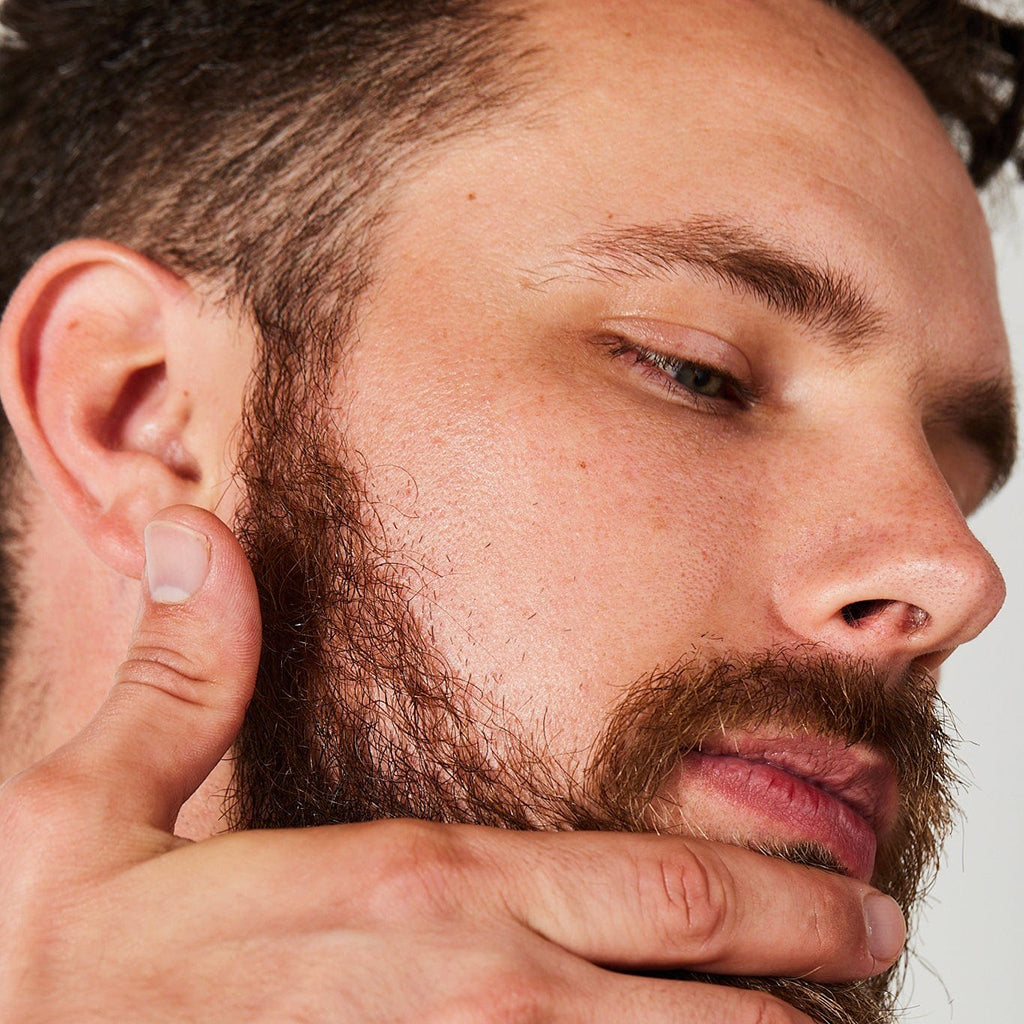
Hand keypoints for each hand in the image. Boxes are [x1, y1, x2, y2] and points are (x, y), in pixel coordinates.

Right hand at [0, 506, 904, 1022]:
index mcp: (415, 898)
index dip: (775, 890)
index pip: (656, 885)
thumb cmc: (59, 994)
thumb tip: (196, 535)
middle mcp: (477, 1004)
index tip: (851, 896)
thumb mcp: (77, 819)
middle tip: (877, 953)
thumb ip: (172, 680)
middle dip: (812, 973)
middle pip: (708, 993)